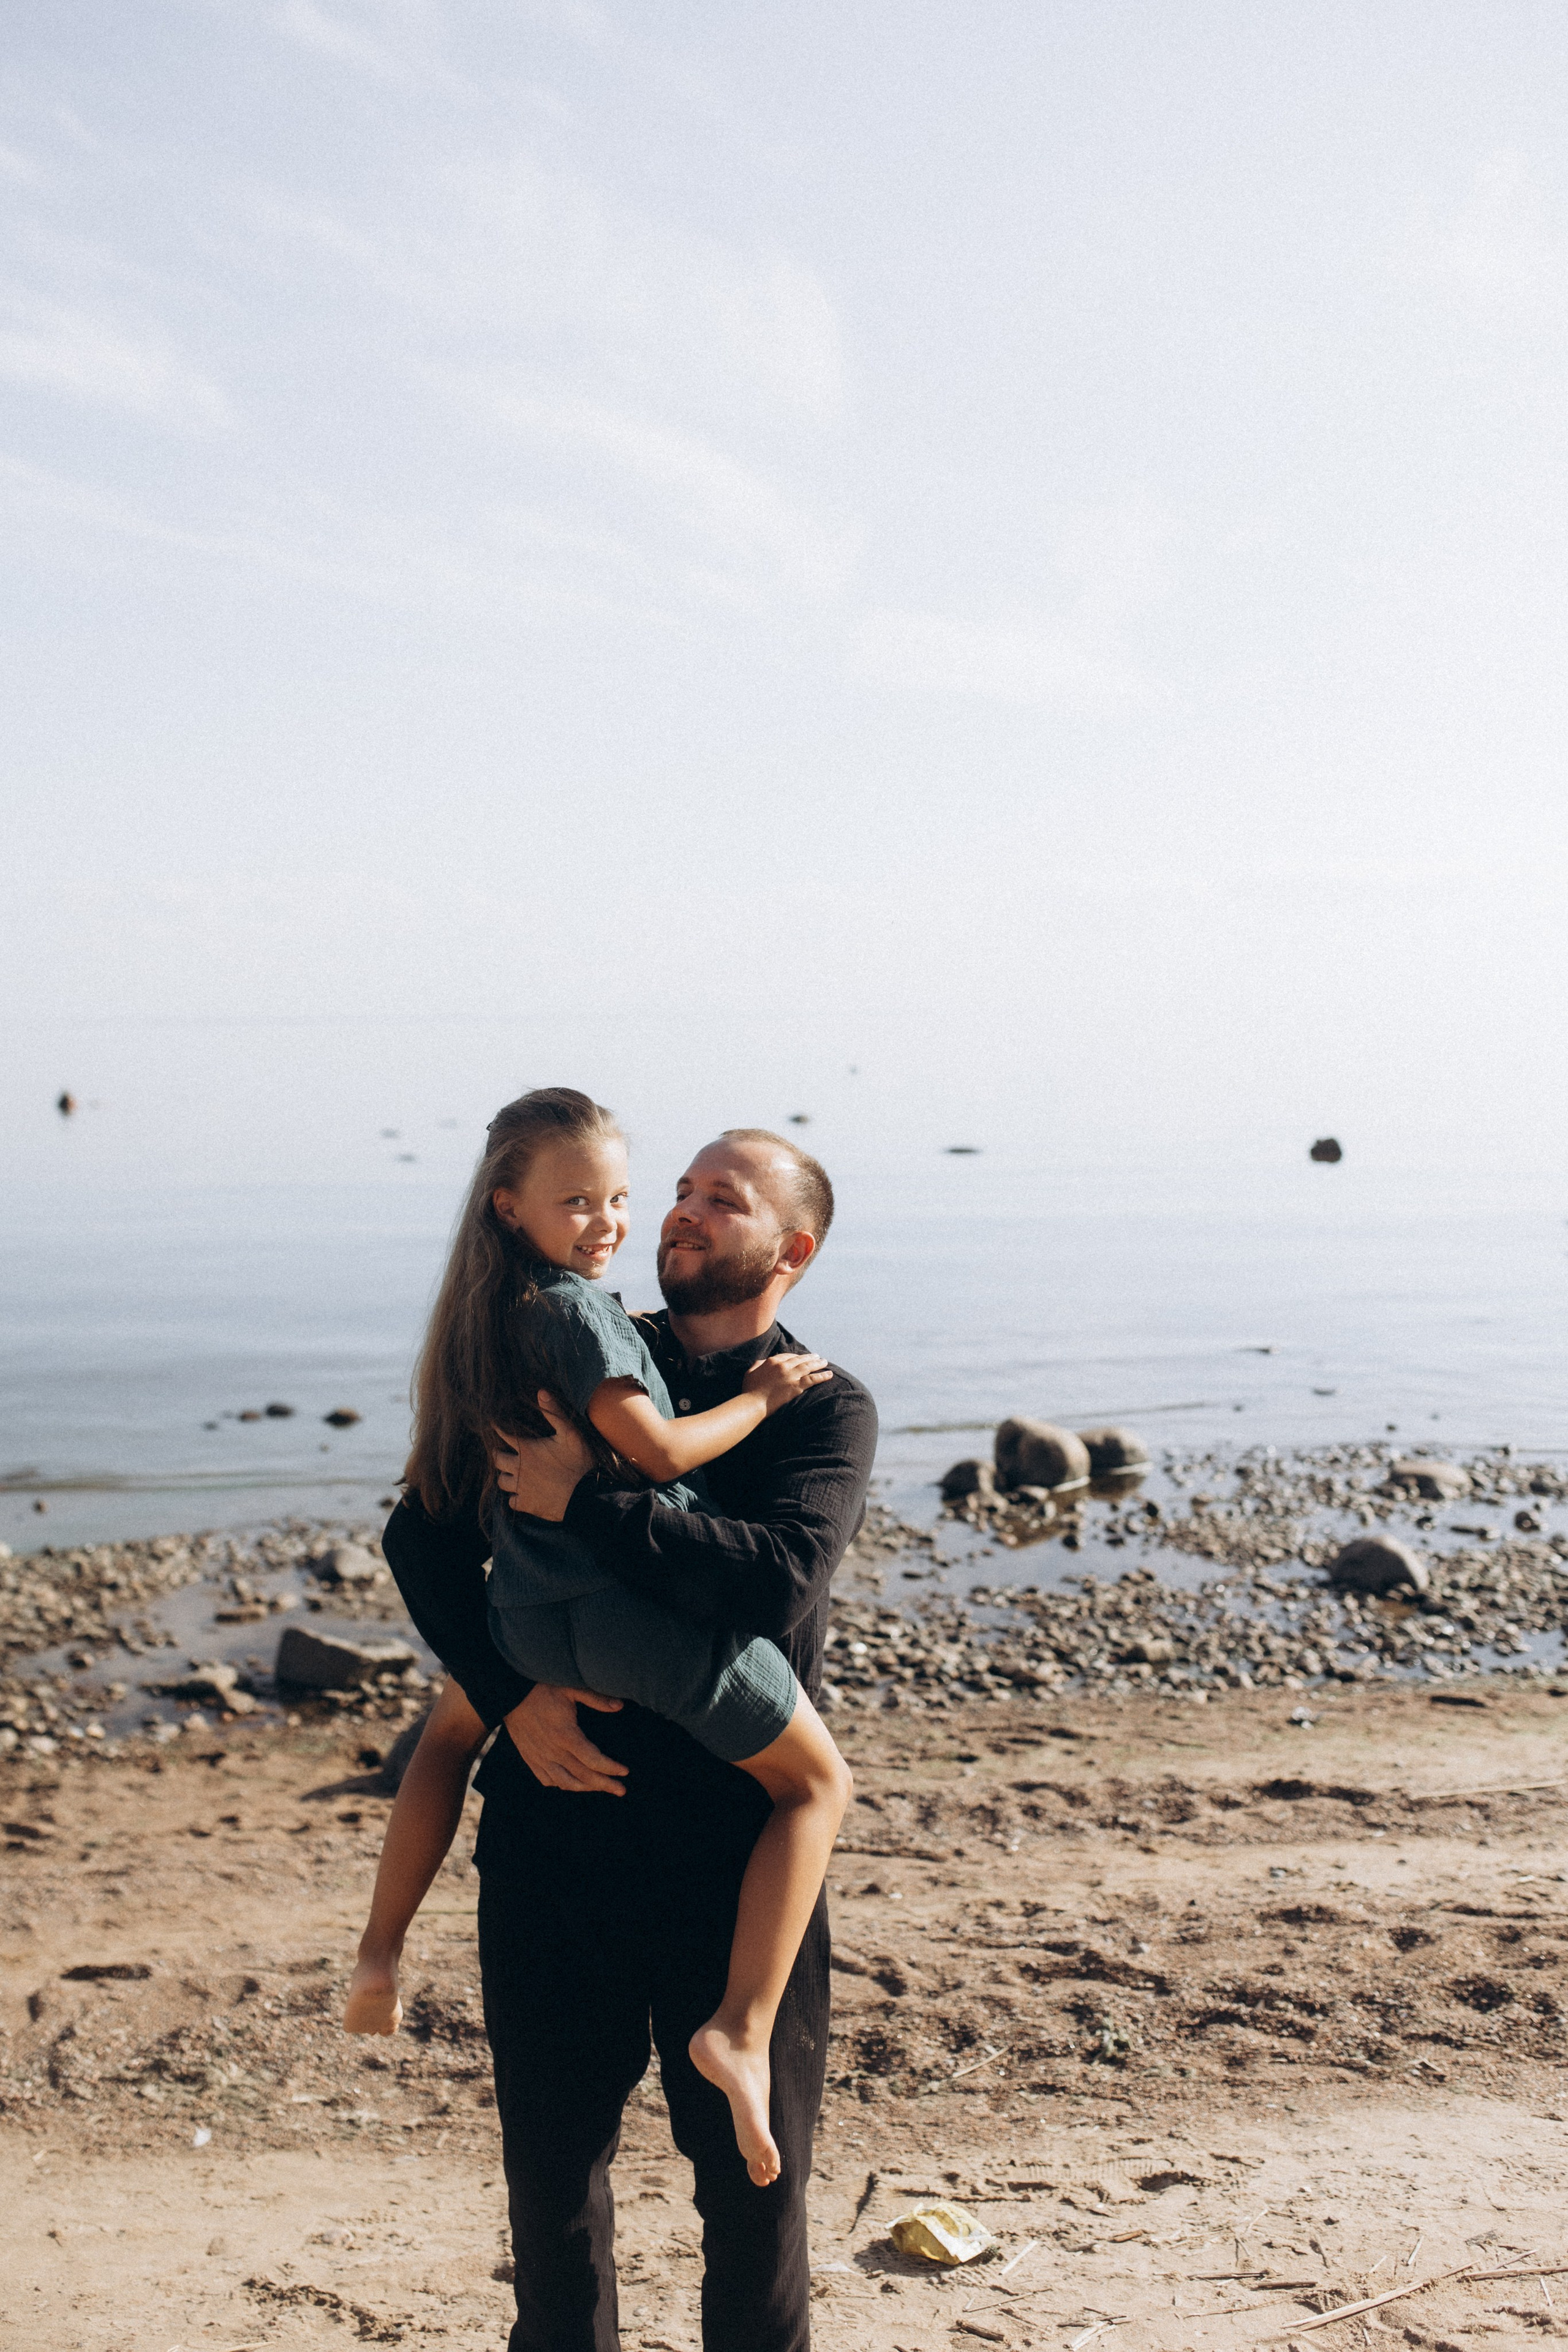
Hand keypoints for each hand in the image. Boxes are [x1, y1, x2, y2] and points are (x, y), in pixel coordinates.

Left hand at [492, 1392, 594, 1520]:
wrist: (585, 1496)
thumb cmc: (579, 1463)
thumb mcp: (571, 1434)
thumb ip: (555, 1413)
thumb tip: (541, 1392)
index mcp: (527, 1449)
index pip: (503, 1435)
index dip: (497, 1428)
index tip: (492, 1424)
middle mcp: (519, 1468)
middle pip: (497, 1460)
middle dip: (498, 1454)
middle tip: (502, 1452)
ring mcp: (521, 1488)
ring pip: (502, 1482)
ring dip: (505, 1476)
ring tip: (511, 1473)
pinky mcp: (526, 1504)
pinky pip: (511, 1501)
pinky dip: (514, 1497)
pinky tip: (521, 1494)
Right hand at [504, 1683, 626, 1795]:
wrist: (509, 1694)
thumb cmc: (542, 1689)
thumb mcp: (571, 1689)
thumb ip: (596, 1699)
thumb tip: (619, 1706)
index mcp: (566, 1734)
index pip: (593, 1760)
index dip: (611, 1768)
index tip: (625, 1772)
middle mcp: (553, 1751)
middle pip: (583, 1776)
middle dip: (605, 1784)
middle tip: (622, 1790)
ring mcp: (540, 1758)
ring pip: (566, 1783)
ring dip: (586, 1788)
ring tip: (601, 1788)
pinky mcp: (531, 1759)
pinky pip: (548, 1780)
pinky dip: (563, 1785)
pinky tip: (573, 1782)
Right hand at [741, 1351, 832, 1415]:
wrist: (754, 1403)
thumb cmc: (749, 1390)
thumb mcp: (750, 1372)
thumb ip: (758, 1364)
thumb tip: (764, 1361)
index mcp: (772, 1361)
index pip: (788, 1356)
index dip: (796, 1356)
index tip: (802, 1357)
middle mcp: (783, 1366)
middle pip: (800, 1359)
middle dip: (810, 1357)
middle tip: (817, 1356)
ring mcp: (791, 1375)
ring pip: (808, 1366)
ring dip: (818, 1363)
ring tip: (825, 1362)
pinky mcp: (796, 1386)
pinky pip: (812, 1379)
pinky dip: (822, 1376)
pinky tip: (829, 1374)